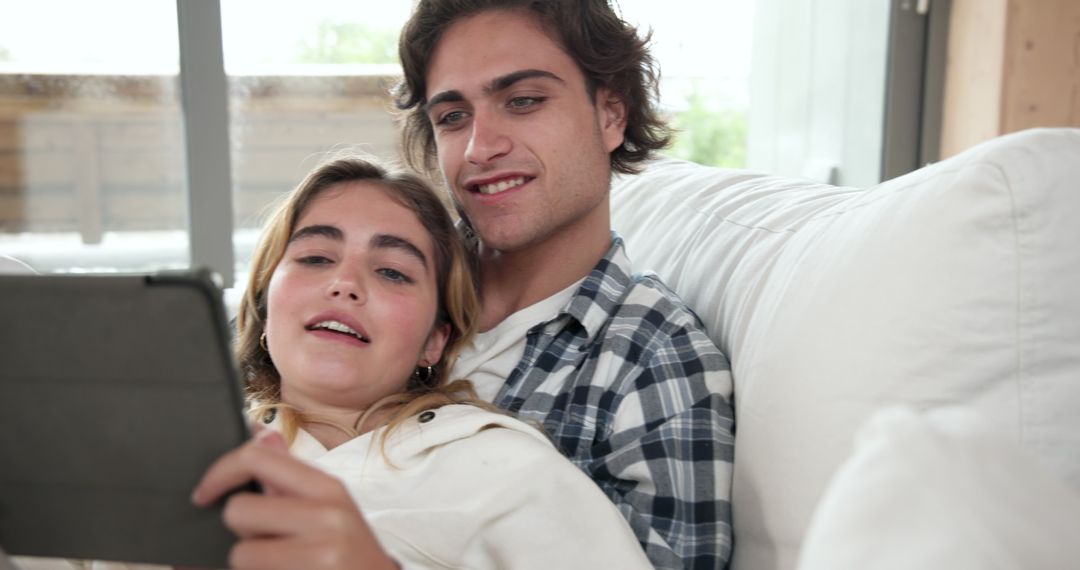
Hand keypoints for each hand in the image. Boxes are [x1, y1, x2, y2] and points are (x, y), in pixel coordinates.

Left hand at [191, 427, 397, 569]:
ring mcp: (322, 553)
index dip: (219, 473)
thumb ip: (289, 472)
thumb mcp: (329, 505)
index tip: (204, 494)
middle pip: (238, 510)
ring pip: (240, 554)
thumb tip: (260, 432)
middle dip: (242, 532)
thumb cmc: (349, 549)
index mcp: (328, 487)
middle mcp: (328, 516)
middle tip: (268, 542)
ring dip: (251, 564)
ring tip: (282, 564)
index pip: (257, 458)